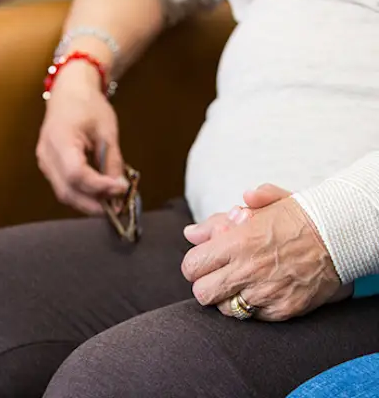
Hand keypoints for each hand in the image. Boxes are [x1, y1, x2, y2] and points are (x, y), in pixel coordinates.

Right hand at [36, 62, 127, 214]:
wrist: (69, 92)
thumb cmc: (88, 105)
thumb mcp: (107, 131)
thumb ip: (112, 162)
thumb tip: (119, 189)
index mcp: (61, 139)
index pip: (76, 174)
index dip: (99, 187)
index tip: (120, 189)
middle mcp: (47, 154)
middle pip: (67, 191)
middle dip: (94, 204)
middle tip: (117, 207)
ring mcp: (44, 162)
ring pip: (64, 193)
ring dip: (88, 202)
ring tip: (111, 203)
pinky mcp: (49, 166)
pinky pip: (64, 187)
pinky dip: (82, 194)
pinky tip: (99, 195)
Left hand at [182, 193, 342, 320]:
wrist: (337, 233)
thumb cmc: (293, 216)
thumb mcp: (255, 208)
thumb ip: (218, 220)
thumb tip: (190, 233)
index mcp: (235, 242)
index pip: (192, 266)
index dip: (194, 265)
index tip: (203, 263)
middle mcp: (247, 269)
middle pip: (202, 293)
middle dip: (205, 285)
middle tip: (217, 277)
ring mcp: (266, 292)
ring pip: (226, 310)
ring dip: (228, 298)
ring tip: (240, 284)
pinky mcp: (284, 309)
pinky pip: (254, 318)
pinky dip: (254, 308)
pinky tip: (262, 292)